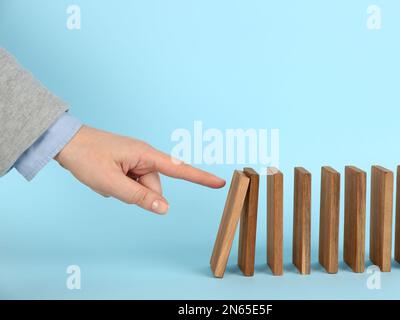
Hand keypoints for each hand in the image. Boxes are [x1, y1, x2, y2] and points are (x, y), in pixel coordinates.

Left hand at [54, 126, 225, 213]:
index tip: (220, 183)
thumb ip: (140, 197)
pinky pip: (133, 182)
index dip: (201, 178)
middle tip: (112, 184)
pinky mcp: (128, 163)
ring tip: (106, 179)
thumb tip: (165, 208)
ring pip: (142, 187)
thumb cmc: (87, 157)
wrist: (66, 142)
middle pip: (154, 186)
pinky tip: (106, 178)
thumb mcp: (112, 183)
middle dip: (137, 194)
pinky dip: (122, 186)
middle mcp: (145, 155)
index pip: (180, 169)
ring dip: (126, 190)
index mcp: (145, 154)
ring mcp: (136, 159)